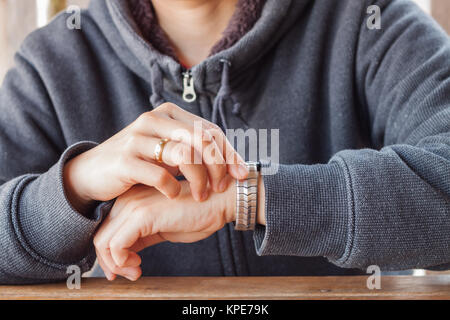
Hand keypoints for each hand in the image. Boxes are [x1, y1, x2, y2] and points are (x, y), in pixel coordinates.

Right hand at [63, 103, 247, 211]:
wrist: (92, 173)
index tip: (240, 175)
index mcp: (169, 114)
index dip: (229, 153)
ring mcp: (138, 138)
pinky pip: (160, 174)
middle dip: (219, 166)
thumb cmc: (137, 163)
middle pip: (202, 139)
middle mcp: (154, 119)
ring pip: (185, 154)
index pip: (210, 130)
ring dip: (199, 179)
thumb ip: (192, 149)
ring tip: (201, 196)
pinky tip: (175, 196)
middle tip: (221, 188)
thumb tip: (230, 161)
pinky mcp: (125, 160)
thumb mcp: (166, 151)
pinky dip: (173, 188)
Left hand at [93, 179, 235, 280]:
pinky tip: (139, 265)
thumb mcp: (162, 227)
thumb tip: (126, 254)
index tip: (126, 269)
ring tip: (136, 271)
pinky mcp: (143, 216)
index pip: (107, 230)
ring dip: (117, 265)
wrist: (220, 200)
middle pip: (102, 236)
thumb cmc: (197, 213)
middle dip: (111, 263)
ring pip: (105, 242)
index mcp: (133, 200)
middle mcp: (128, 200)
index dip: (111, 254)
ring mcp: (134, 206)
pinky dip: (122, 262)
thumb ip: (141, 236)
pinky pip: (117, 245)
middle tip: (131, 274)